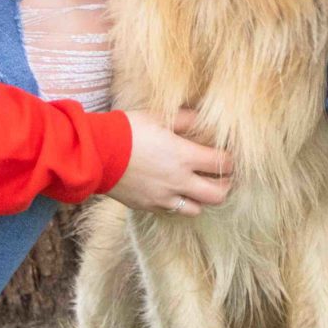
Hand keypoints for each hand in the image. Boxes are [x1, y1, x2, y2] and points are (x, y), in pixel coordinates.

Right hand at [105, 108, 232, 215]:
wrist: (96, 153)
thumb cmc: (127, 130)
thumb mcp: (159, 116)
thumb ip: (185, 119)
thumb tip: (202, 119)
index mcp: (184, 156)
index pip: (223, 164)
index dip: (231, 161)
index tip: (228, 156)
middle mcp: (179, 181)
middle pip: (218, 195)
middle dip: (225, 186)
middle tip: (222, 177)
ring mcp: (164, 197)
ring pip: (198, 209)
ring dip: (202, 199)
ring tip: (198, 187)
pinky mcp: (149, 206)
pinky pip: (173, 211)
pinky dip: (179, 204)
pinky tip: (175, 192)